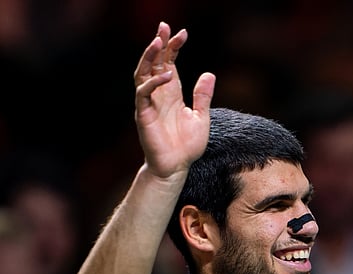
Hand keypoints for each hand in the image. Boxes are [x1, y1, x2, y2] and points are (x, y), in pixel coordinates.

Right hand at [133, 22, 215, 178]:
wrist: (176, 167)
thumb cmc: (186, 146)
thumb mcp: (201, 117)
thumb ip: (203, 96)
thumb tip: (209, 73)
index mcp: (172, 92)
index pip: (170, 63)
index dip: (174, 47)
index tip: (183, 33)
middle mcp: (159, 94)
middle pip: (154, 62)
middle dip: (159, 44)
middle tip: (164, 27)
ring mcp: (149, 103)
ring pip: (143, 73)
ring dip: (149, 57)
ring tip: (158, 41)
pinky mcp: (143, 115)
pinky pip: (143, 94)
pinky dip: (153, 83)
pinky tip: (167, 75)